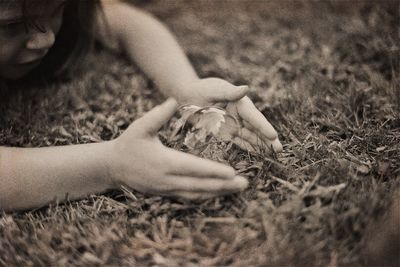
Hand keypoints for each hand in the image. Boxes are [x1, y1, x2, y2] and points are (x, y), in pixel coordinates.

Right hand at [105, 98, 247, 199]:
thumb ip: (157, 115)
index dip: (213, 171)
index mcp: (164, 162)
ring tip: (238, 188)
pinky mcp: (167, 193)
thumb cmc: (128, 144)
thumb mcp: (140, 127)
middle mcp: (168, 180)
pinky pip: (190, 196)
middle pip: (200, 185)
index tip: (232, 172)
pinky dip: (206, 196)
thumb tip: (174, 100)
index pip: (194, 168)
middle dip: (223, 186)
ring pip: (197, 194)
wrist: (113, 167)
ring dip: (218, 193)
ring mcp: (167, 189)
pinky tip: (219, 193)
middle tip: (245, 183)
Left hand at [180, 78, 282, 152]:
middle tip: (279, 149)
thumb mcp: (216, 88)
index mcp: (240, 103)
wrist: (188, 95)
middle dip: (268, 139)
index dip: (263, 127)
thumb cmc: (202, 88)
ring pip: (250, 136)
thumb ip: (230, 91)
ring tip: (273, 154)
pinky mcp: (227, 132)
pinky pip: (239, 141)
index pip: (253, 117)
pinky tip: (258, 154)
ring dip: (261, 145)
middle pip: (256, 128)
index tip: (273, 135)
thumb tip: (246, 88)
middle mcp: (240, 115)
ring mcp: (234, 124)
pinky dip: (248, 147)